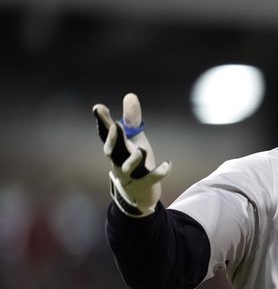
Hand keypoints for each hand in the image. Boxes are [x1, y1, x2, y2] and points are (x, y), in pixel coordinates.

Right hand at [93, 93, 170, 216]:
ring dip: (134, 159)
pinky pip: (151, 179)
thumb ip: (132, 119)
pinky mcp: (145, 184)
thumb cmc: (134, 162)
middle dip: (114, 139)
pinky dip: (159, 172)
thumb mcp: (134, 139)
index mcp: (116, 149)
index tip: (98, 108)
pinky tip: (168, 164)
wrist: (138, 194)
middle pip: (114, 150)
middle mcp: (119, 161)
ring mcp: (131, 175)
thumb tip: (130, 95)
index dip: (103, 122)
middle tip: (116, 126)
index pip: (107, 134)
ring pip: (129, 167)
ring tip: (141, 149)